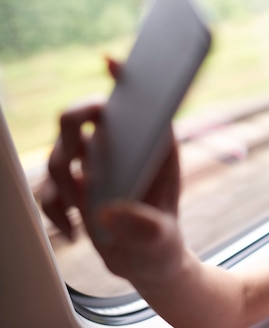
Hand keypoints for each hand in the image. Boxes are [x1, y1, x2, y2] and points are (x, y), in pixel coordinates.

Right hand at [39, 58, 182, 281]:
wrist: (145, 264)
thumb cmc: (162, 244)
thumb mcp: (162, 240)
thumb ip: (144, 228)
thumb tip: (108, 214)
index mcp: (154, 148)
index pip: (143, 103)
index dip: (126, 79)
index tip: (112, 63)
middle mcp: (122, 150)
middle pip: (84, 116)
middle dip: (72, 134)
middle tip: (77, 162)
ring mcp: (96, 167)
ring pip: (60, 152)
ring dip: (62, 183)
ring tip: (81, 214)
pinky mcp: (76, 188)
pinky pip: (49, 187)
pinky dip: (54, 210)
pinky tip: (75, 232)